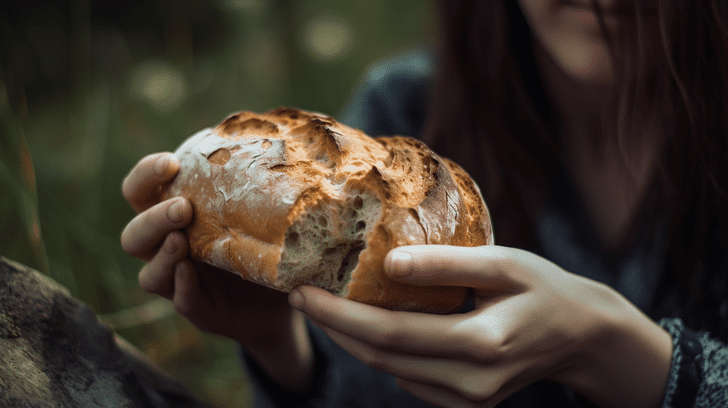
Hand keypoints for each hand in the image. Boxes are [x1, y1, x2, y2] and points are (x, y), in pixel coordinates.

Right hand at [120, 152, 294, 347]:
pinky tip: (190, 271)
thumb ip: (256, 181)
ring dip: (162, 253)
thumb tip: (282, 131)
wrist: (286, 296)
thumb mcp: (260, 210)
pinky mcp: (197, 308)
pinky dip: (182, 285)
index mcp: (174, 216)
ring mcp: (179, 283)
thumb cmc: (265, 242)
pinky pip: (180, 299)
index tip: (171, 162)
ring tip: (181, 240)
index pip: (140, 193)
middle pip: (134, 234)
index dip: (146, 175)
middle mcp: (167, 248)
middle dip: (153, 217)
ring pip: (148, 273)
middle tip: (183, 206)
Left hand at [289, 245, 671, 407]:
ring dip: (352, 340)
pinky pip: (408, 378)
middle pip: (380, 358)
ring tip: (326, 305)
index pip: (389, 334)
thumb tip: (387, 263)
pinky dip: (382, 352)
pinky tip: (371, 324)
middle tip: (302, 294)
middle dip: (333, 326)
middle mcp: (470, 382)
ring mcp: (467, 399)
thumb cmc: (543, 289)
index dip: (338, 315)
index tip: (302, 291)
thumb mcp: (503, 264)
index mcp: (480, 344)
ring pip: (389, 371)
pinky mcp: (465, 403)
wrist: (580, 335)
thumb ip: (446, 265)